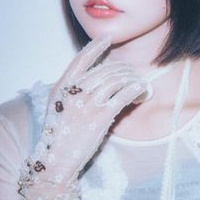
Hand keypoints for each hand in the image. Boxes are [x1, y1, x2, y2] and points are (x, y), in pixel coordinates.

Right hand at [26, 34, 147, 187]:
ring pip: (118, 79)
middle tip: (132, 73)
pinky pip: (125, 94)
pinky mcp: (101, 116)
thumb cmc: (59, 137)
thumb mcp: (58, 109)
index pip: (81, 59)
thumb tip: (94, 81)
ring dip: (133, 78)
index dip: (95, 46)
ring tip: (140, 83)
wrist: (56, 161)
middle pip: (105, 69)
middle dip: (123, 68)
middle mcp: (74, 92)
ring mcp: (88, 103)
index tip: (108, 38)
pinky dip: (137, 89)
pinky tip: (143, 91)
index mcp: (61, 88)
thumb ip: (72, 93)